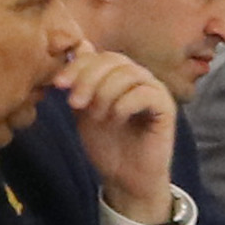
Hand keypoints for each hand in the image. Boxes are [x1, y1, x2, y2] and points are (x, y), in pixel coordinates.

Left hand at [61, 47, 181, 219]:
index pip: (99, 55)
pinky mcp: (166, 108)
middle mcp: (139, 79)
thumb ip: (81, 82)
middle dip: (88, 78)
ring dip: (105, 93)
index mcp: (119, 77)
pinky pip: (146, 93)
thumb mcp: (83, 110)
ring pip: (129, 74)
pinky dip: (124, 104)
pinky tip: (116, 119)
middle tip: (75, 103)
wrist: (125, 178)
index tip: (58, 85)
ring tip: (96, 116)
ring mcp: (154, 91)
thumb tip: (76, 46)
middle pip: (114, 59)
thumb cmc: (107, 144)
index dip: (77, 66)